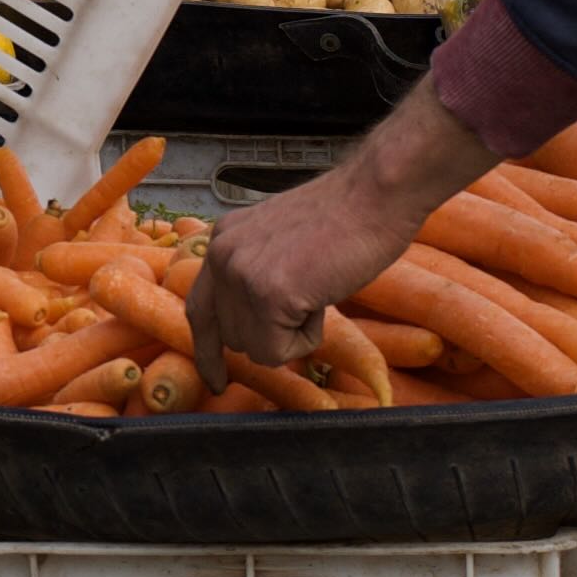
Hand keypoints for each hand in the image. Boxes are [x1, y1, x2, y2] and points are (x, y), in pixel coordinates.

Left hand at [183, 165, 409, 384]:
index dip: (207, 349)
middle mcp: (221, 254)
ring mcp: (241, 274)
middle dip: (272, 333)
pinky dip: (307, 338)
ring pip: (254, 349)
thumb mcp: (279, 243)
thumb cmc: (346, 219)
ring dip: (292, 335)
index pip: (200, 308)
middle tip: (309, 295)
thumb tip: (252, 324)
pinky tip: (322, 298)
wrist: (376, 196)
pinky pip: (278, 352)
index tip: (216, 380)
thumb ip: (256, 274)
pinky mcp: (267, 294)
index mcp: (223, 239)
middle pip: (231, 337)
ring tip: (317, 290)